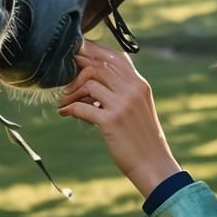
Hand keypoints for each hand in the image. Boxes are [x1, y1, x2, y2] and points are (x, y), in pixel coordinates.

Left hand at [56, 38, 180, 197]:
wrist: (153, 164)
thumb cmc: (142, 138)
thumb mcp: (138, 107)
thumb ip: (122, 91)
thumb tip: (92, 82)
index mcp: (140, 84)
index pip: (115, 57)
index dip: (94, 52)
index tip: (78, 54)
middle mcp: (133, 90)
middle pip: (99, 66)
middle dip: (78, 69)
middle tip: (64, 77)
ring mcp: (123, 105)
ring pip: (90, 83)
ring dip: (71, 91)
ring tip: (63, 100)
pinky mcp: (112, 121)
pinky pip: (82, 107)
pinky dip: (69, 108)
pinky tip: (64, 112)